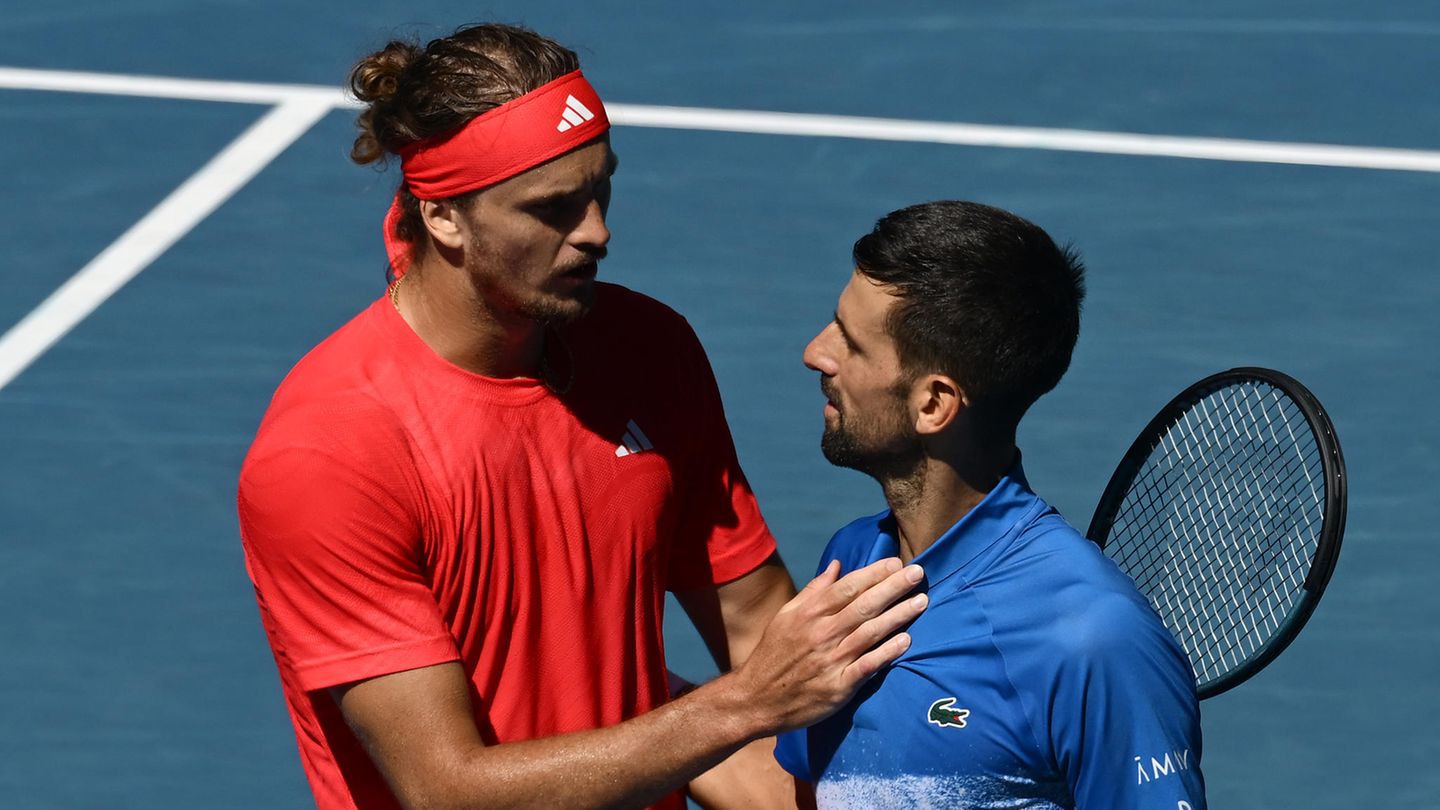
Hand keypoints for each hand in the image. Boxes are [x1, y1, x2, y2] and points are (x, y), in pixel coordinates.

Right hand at [726, 557, 926, 733]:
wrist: (756, 699)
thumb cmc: (773, 654)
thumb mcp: (786, 616)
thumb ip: (814, 591)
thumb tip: (837, 565)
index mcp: (809, 614)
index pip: (847, 587)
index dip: (874, 573)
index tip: (896, 562)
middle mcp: (822, 633)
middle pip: (864, 605)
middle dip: (893, 587)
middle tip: (919, 572)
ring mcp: (831, 660)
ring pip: (870, 632)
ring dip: (898, 615)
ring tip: (922, 601)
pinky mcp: (838, 686)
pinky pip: (867, 666)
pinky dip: (886, 652)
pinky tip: (906, 641)